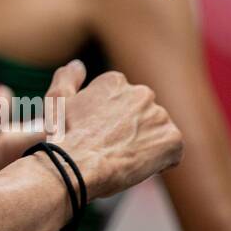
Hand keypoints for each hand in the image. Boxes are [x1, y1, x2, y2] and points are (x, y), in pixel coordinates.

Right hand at [46, 60, 182, 199]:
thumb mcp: (57, 100)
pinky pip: (172, 151)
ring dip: (146, 144)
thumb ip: (68, 77)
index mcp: (116, 81)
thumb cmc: (63, 136)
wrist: (76, 166)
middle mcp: (142, 93)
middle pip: (142, 115)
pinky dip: (160, 161)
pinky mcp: (173, 139)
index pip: (122, 101)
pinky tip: (138, 167)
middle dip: (132, 129)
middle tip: (112, 149)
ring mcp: (160, 116)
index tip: (99, 135)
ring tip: (123, 160)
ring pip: (157, 132)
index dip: (111, 122)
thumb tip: (79, 64)